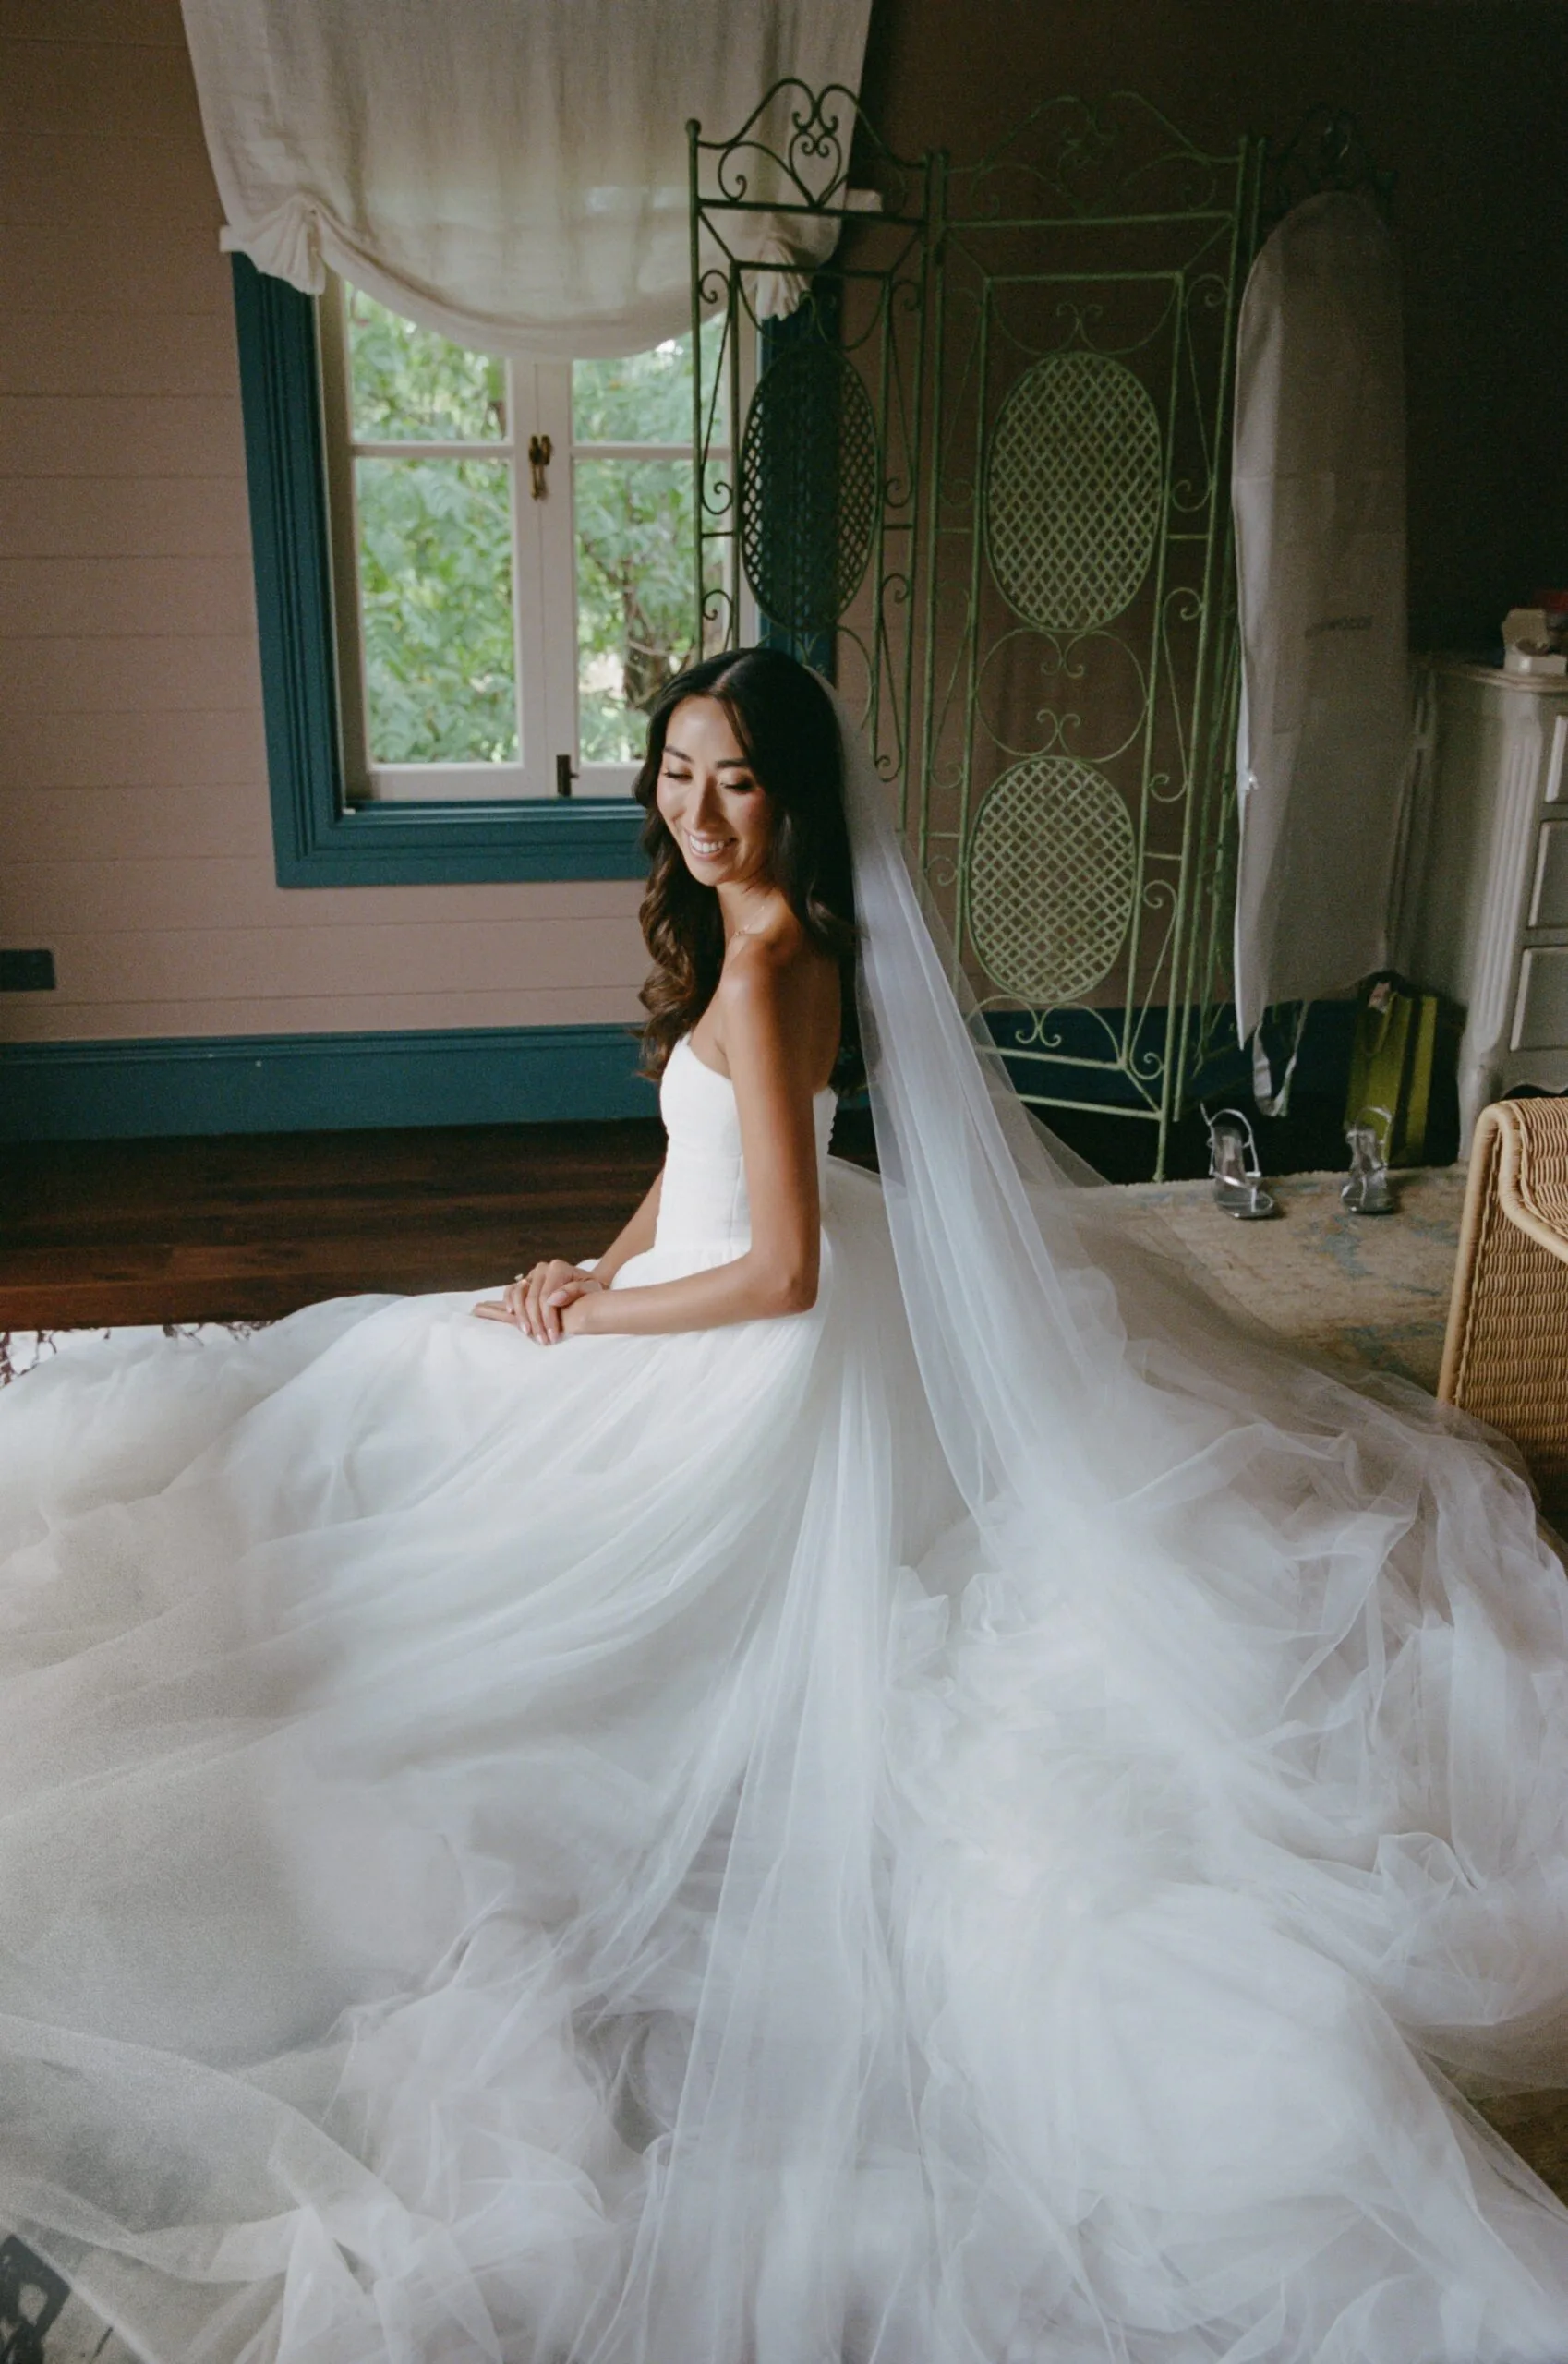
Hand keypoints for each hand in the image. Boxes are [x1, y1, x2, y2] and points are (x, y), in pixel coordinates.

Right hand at [472, 1260, 601, 1342]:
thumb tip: (553, 1299)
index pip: (546, 1297)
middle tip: (543, 1340)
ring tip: (529, 1333)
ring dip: (521, 1316)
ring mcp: (531, 1275)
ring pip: (517, 1294)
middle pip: (531, 1298)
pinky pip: (510, 1291)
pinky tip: (511, 1315)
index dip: (547, 1319)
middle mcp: (542, 1269)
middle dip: (536, 1322)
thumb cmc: (591, 1289)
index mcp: (558, 1268)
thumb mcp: (591, 1289)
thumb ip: (575, 1291)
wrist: (587, 1284)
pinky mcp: (525, 1282)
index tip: (554, 1336)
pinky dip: (508, 1302)